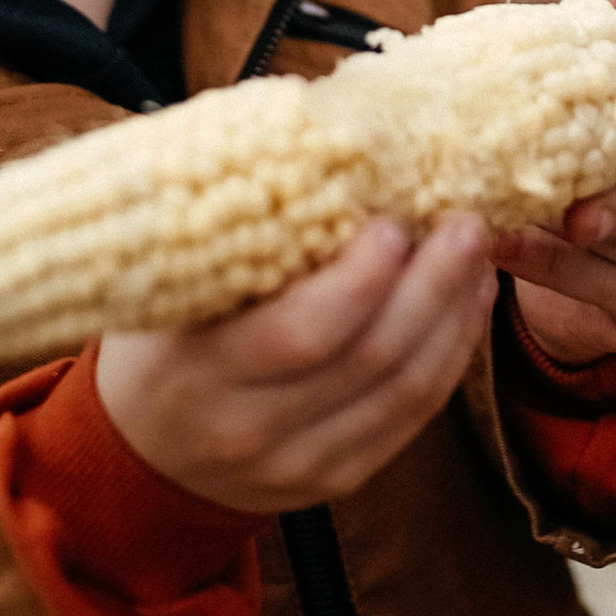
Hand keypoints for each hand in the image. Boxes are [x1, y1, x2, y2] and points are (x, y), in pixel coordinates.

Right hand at [95, 215, 497, 514]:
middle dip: (430, 286)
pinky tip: (467, 305)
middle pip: (367, 359)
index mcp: (196, 368)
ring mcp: (295, 462)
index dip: (360, 279)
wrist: (137, 457)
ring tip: (478, 254)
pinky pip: (410, 419)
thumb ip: (225, 230)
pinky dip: (450, 357)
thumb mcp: (163, 287)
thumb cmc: (154, 344)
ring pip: (402, 391)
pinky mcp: (334, 477)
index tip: (392, 222)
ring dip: (453, 316)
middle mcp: (247, 424)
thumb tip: (304, 138)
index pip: (299, 331)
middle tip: (463, 223)